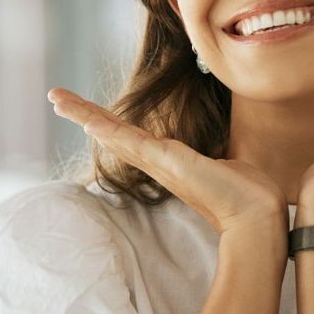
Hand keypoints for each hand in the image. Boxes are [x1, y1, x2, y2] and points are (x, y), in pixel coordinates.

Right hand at [47, 88, 289, 234]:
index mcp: (170, 162)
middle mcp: (159, 163)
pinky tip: (88, 120)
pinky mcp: (169, 162)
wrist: (257, 216)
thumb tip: (224, 156)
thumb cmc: (247, 194)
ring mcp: (161, 163)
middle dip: (83, 113)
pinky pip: (132, 142)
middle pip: (112, 134)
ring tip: (57, 99)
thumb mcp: (226, 165)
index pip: (130, 137)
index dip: (106, 123)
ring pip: (114, 134)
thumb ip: (216, 158)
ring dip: (85, 115)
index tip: (86, 112)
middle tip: (55, 97)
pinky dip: (108, 129)